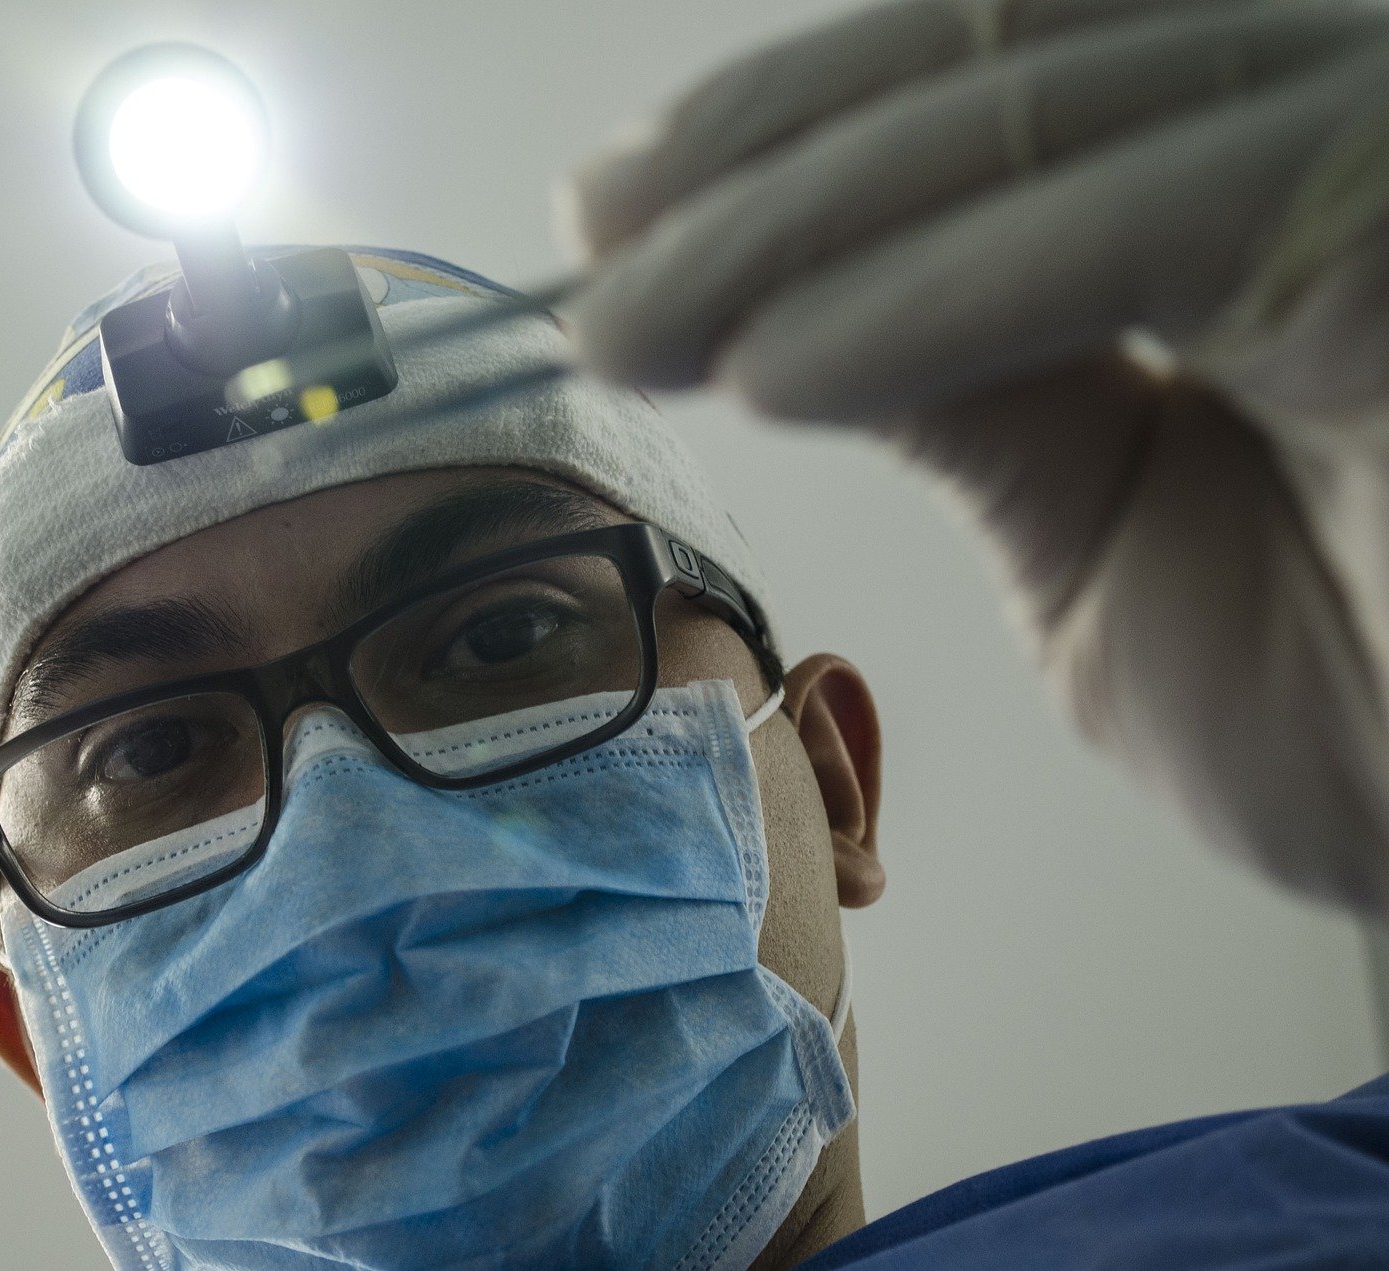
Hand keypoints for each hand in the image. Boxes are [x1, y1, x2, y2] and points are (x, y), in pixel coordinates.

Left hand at [561, 0, 1388, 911]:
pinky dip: (931, 299)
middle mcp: (1327, 104)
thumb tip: (777, 302)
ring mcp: (1378, 137)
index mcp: (1247, 162)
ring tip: (637, 330)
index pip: (991, 69)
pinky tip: (778, 370)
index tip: (616, 218)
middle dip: (757, 175)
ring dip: (796, 232)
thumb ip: (969, 391)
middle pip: (995, 59)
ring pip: (1037, 113)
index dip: (783, 131)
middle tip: (592, 268)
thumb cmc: (1355, 700)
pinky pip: (1136, 228)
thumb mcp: (1094, 528)